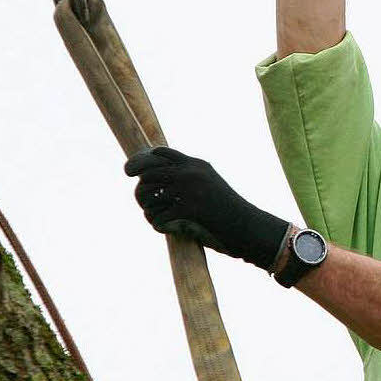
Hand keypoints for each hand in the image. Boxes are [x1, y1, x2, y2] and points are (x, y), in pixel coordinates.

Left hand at [124, 147, 291, 270]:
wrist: (247, 226)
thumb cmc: (227, 210)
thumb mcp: (209, 185)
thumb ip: (189, 178)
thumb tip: (159, 181)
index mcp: (196, 164)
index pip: (160, 153)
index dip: (143, 162)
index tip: (133, 174)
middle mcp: (190, 173)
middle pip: (148, 174)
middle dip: (141, 190)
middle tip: (143, 203)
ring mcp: (189, 190)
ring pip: (149, 197)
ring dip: (148, 210)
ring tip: (155, 217)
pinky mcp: (189, 209)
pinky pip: (158, 216)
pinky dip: (158, 224)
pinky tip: (165, 228)